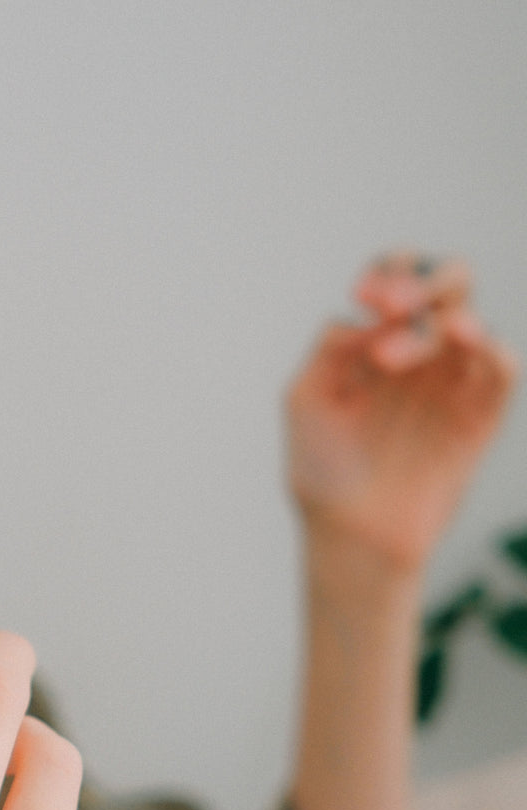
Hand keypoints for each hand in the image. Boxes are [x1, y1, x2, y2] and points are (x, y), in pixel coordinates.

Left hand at [286, 255, 516, 573]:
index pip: (397, 281)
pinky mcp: (480, 418)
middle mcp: (419, 355)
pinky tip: (466, 344)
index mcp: (375, 342)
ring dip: (444, 319)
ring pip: (471, 321)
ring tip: (399, 354)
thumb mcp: (305, 400)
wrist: (351, 537)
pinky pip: (503, 369)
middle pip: (447, 286)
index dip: (389, 272)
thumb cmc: (322, 470)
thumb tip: (367, 315)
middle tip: (395, 306)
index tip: (366, 294)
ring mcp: (451, 384)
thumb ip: (330, 348)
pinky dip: (493, 350)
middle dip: (427, 281)